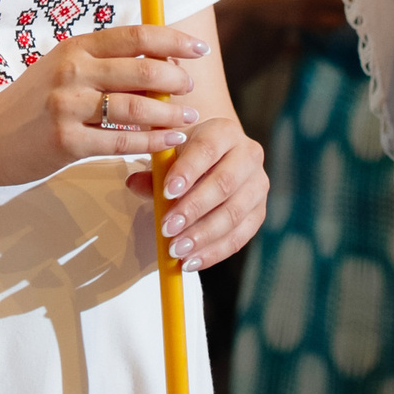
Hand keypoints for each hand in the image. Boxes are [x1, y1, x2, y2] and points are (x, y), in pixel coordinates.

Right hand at [0, 24, 204, 188]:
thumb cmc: (31, 103)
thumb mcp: (62, 68)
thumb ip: (102, 62)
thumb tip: (159, 59)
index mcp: (75, 47)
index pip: (134, 36)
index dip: (172, 41)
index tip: (198, 49)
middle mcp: (72, 72)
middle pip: (141, 71)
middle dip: (175, 80)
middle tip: (191, 88)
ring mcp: (68, 107)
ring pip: (135, 108)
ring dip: (169, 114)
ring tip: (188, 117)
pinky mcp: (67, 142)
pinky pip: (121, 141)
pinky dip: (151, 142)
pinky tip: (168, 141)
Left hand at [124, 114, 265, 270]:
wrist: (218, 158)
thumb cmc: (188, 155)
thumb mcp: (170, 154)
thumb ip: (154, 170)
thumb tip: (134, 184)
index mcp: (224, 131)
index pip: (207, 149)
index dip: (188, 171)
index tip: (166, 192)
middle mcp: (248, 154)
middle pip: (224, 184)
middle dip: (193, 209)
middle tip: (167, 229)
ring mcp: (258, 184)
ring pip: (234, 213)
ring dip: (203, 235)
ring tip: (177, 250)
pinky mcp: (259, 212)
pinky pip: (240, 236)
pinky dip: (215, 252)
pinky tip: (192, 262)